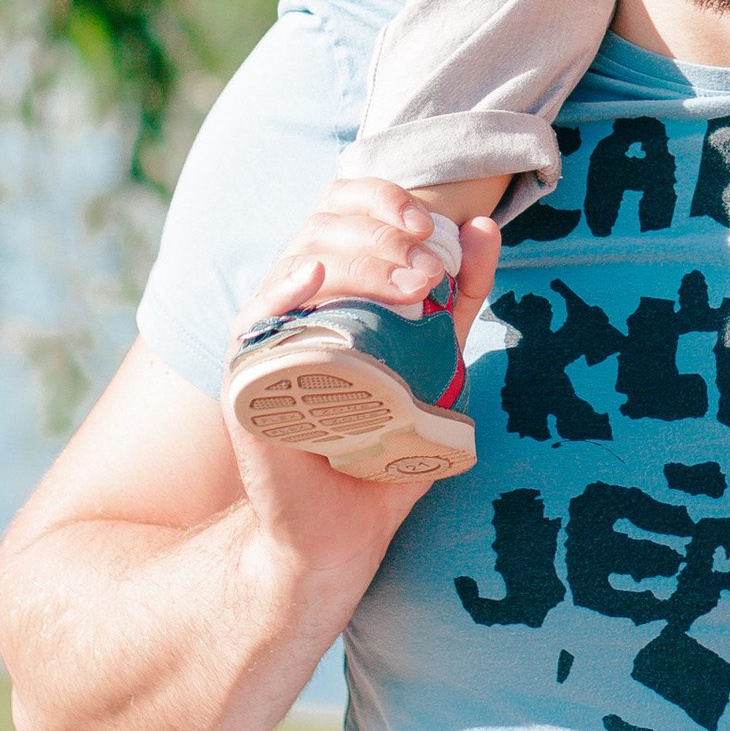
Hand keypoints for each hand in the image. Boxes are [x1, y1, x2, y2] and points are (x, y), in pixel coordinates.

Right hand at [220, 193, 503, 584]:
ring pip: (301, 261)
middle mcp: (291, 302)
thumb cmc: (387, 442)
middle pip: (324, 224)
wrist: (344, 530)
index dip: (383, 200)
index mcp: (330, 286)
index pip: (341, 205)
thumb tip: (481, 227)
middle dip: (384, 231)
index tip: (432, 228)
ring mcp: (267, 340)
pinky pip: (255, 322)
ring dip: (361, 258)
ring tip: (414, 284)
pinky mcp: (247, 382)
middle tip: (430, 267)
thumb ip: (460, 297)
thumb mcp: (437, 358)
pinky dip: (285, 290)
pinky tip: (316, 277)